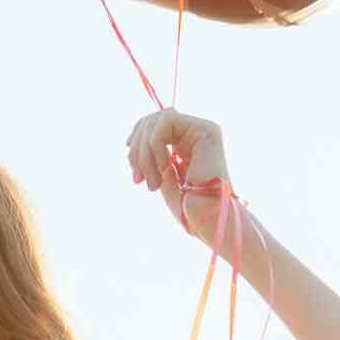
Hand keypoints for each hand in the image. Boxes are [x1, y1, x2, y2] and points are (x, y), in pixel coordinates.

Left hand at [126, 110, 235, 247]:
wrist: (207, 219)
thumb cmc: (186, 206)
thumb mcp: (160, 175)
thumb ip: (150, 154)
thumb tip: (131, 140)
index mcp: (185, 142)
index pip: (153, 124)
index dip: (137, 140)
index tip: (132, 167)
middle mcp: (195, 132)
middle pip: (152, 120)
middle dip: (138, 150)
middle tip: (138, 179)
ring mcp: (203, 129)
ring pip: (157, 119)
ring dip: (146, 152)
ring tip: (153, 181)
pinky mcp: (207, 130)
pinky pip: (167, 121)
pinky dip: (156, 144)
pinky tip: (165, 167)